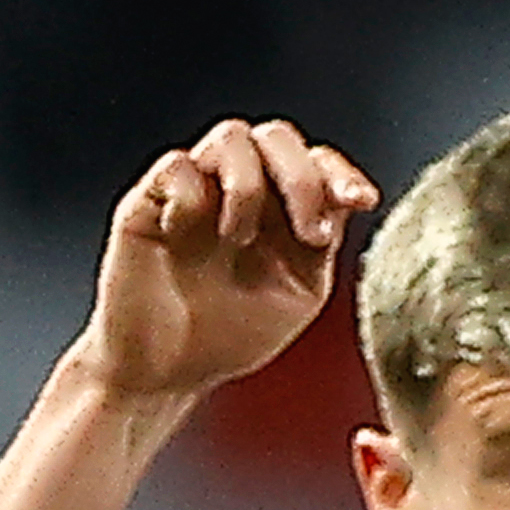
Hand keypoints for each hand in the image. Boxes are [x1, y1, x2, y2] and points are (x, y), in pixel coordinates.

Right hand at [74, 116, 377, 403]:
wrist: (164, 373)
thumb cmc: (228, 336)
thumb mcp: (299, 292)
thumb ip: (323, 241)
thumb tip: (346, 198)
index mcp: (280, 209)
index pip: (316, 162)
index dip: (341, 172)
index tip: (362, 201)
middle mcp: (239, 189)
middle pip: (278, 136)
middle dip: (303, 178)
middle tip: (310, 234)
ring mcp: (194, 190)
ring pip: (231, 137)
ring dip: (248, 186)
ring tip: (240, 239)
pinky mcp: (147, 201)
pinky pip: (176, 165)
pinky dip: (192, 195)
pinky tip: (188, 235)